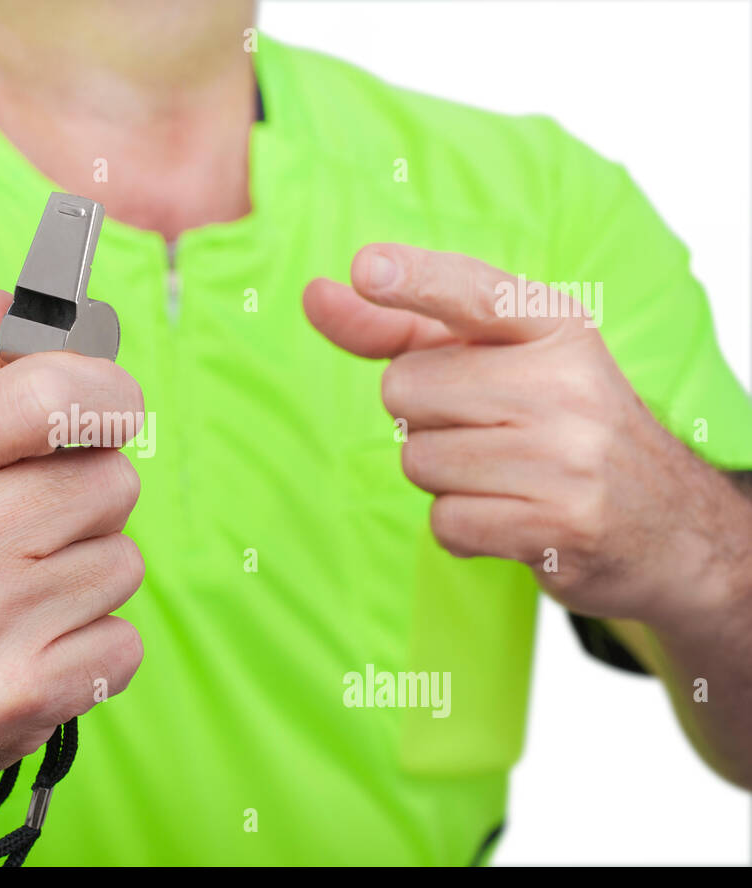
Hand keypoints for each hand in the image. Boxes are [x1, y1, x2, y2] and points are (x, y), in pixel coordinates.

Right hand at [0, 290, 145, 813]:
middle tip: (30, 531)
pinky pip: (124, 642)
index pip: (57, 393)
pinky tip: (28, 650)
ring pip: (124, 563)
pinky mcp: (18, 700)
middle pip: (112, 481)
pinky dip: (91, 648)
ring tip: (16, 598)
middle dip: (86, 500)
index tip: (109, 406)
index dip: (108, 391)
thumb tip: (11, 306)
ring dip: (86, 577)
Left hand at [302, 243, 734, 626]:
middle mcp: (567, 381)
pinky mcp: (559, 524)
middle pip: (404, 389)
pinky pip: (444, 522)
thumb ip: (402, 328)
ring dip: (443, 477)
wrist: (666, 522)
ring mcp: (568, 455)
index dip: (413, 280)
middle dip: (424, 417)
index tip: (364, 267)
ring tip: (505, 474)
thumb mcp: (498, 360)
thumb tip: (315, 294)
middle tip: (489, 431)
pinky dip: (462, 527)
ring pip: (418, 460)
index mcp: (556, 324)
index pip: (472, 292)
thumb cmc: (557, 424)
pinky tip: (511, 515)